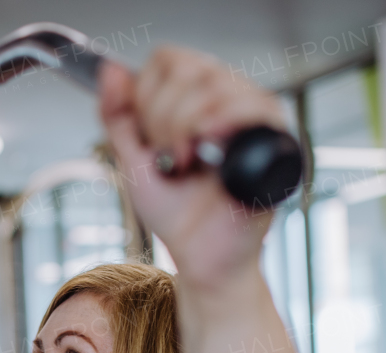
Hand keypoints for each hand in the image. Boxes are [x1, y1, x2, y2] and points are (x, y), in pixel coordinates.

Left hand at [99, 48, 287, 290]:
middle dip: (164, 116)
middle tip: (169, 157)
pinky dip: (223, 120)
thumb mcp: (133, 162)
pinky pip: (255, 105)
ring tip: (187, 162)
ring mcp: (254, 118)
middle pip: (190, 68)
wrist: (202, 259)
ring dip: (186, 125)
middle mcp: (228, 101)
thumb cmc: (178, 215)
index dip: (147, 96)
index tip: (149, 141)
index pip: (169, 59)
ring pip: (216, 83)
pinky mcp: (276, 140)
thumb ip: (118, 117)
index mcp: (196, 101)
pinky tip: (208, 148)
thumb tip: (110, 70)